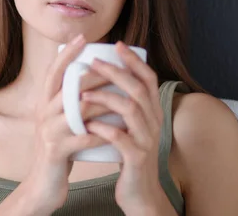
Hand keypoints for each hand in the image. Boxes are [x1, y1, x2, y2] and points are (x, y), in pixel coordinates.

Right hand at [15, 34, 110, 213]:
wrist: (43, 183)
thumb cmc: (59, 147)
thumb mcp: (59, 120)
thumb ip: (68, 101)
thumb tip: (90, 75)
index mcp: (44, 103)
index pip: (53, 72)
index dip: (67, 54)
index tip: (83, 37)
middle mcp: (43, 113)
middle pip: (69, 87)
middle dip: (94, 76)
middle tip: (116, 67)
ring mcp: (49, 132)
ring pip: (79, 111)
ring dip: (104, 103)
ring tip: (124, 97)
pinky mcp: (57, 151)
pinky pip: (85, 138)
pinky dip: (104, 133)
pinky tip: (119, 131)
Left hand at [81, 41, 169, 213]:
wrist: (140, 193)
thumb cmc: (130, 156)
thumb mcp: (133, 128)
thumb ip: (126, 107)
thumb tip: (107, 78)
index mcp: (153, 112)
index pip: (149, 79)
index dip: (134, 60)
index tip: (117, 45)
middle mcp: (154, 122)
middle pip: (139, 89)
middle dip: (115, 72)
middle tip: (93, 61)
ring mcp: (147, 140)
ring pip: (131, 110)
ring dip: (105, 98)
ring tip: (82, 93)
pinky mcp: (136, 158)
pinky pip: (120, 138)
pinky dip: (103, 128)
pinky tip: (88, 123)